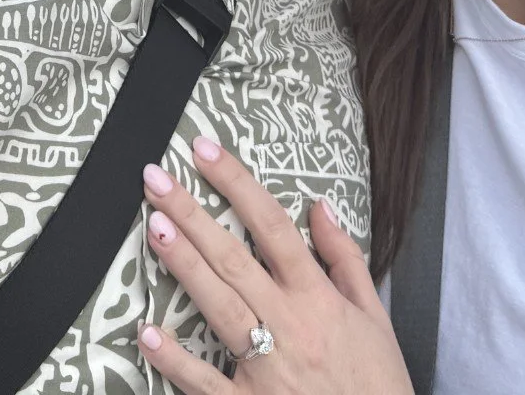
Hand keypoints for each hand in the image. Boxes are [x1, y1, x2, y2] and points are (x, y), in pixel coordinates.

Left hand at [136, 136, 413, 394]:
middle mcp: (290, 325)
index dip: (237, 184)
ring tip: (154, 228)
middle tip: (156, 179)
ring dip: (184, 265)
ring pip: (218, 306)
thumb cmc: (377, 384)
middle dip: (192, 214)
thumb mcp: (374, 316)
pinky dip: (175, 360)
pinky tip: (147, 332)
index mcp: (319, 298)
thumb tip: (319, 206)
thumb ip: (344, 258)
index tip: (205, 151)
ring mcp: (266, 368)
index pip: (273, 226)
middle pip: (234, 258)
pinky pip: (205, 382)